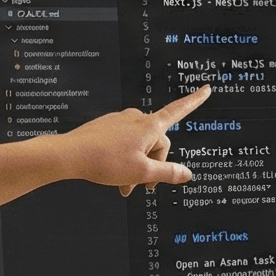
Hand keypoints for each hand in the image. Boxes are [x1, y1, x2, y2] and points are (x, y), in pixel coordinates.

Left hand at [63, 86, 208, 195]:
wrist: (69, 155)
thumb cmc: (104, 161)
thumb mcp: (142, 173)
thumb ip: (167, 173)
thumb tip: (187, 174)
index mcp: (149, 126)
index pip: (179, 111)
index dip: (195, 101)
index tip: (206, 89)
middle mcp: (136, 119)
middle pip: (157, 143)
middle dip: (153, 165)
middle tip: (143, 186)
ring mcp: (120, 122)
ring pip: (139, 146)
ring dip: (137, 166)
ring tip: (124, 185)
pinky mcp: (106, 127)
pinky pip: (123, 143)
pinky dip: (123, 159)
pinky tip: (113, 173)